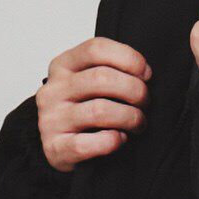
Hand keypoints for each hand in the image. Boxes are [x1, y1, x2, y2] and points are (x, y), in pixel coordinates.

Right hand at [36, 36, 151, 172]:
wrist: (56, 149)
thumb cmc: (81, 113)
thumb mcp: (87, 84)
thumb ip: (109, 72)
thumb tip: (145, 74)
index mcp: (62, 66)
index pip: (96, 49)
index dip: (129, 59)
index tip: (147, 75)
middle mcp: (53, 90)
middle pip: (102, 78)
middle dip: (135, 91)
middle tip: (145, 103)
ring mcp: (52, 119)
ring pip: (100, 110)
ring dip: (130, 117)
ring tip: (138, 124)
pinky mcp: (56, 148)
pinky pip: (90, 143)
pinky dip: (113, 141)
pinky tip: (120, 139)